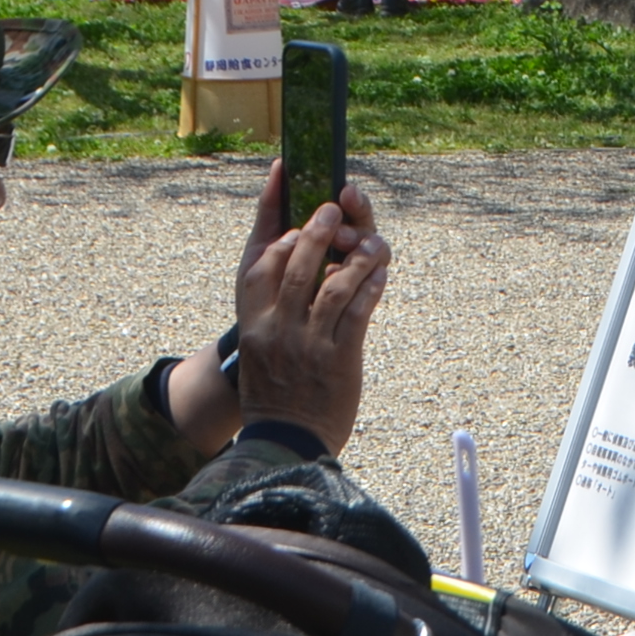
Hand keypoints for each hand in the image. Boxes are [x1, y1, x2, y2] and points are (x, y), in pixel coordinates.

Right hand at [229, 164, 387, 455]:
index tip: (289, 192)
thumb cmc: (276, 387)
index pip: (260, 260)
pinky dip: (373, 285)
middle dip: (319, 227)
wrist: (285, 443)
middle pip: (297, 262)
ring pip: (334, 282)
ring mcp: (307, 343)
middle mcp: (275, 328)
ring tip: (372, 240)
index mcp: (251, 321)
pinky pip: (359, 311)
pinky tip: (382, 271)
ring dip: (358, 254)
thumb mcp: (262, 345)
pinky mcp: (339, 359)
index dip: (275, 222)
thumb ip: (275, 304)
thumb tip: (297, 253)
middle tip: (335, 205)